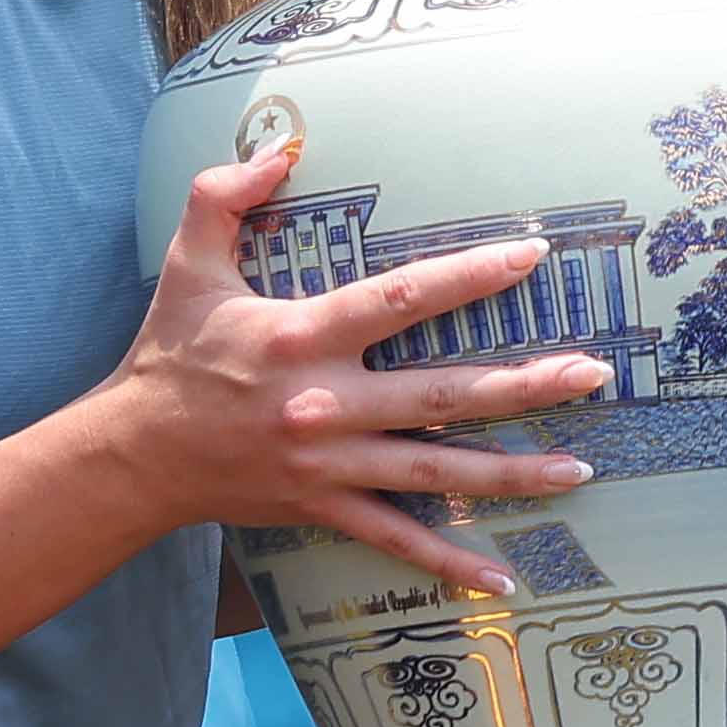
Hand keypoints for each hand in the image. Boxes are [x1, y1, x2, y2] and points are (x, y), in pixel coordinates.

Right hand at [121, 155, 601, 593]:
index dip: (470, 275)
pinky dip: (451, 564)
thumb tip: (278, 146)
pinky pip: (396, 540)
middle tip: (593, 372)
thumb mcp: (190, 264)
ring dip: (514, 473)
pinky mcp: (322, 507)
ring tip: (582, 468)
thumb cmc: (170, 354)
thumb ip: (226, 195)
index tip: (533, 256)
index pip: (402, 298)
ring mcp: (329, 464)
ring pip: (437, 472)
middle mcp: (326, 404)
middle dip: (526, 385)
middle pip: (443, 394)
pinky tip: (504, 580)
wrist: (132, 455)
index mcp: (303, 337)